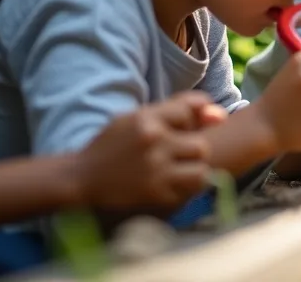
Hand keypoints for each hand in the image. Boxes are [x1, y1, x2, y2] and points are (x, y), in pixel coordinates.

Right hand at [72, 92, 226, 211]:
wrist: (80, 179)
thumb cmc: (114, 145)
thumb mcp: (138, 118)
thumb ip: (179, 111)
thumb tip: (220, 115)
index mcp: (146, 119)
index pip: (192, 107)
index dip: (190, 121)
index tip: (178, 131)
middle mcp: (154, 142)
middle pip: (201, 145)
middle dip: (192, 151)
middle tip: (174, 157)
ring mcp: (156, 170)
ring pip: (201, 168)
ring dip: (192, 171)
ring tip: (175, 172)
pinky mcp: (156, 193)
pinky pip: (191, 189)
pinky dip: (186, 188)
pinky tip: (170, 185)